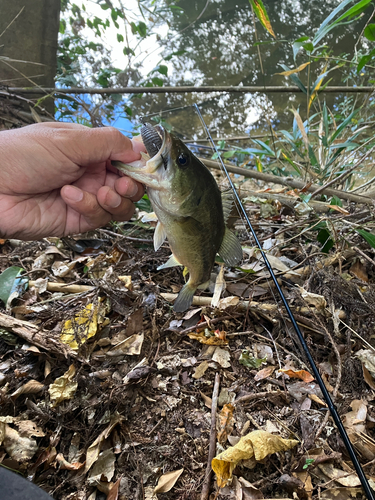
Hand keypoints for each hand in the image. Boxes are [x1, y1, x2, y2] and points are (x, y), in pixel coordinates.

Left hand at [0, 122, 144, 239]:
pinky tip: (68, 196)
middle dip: (131, 186)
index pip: (126, 158)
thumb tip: (139, 149)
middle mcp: (91, 174)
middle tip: (122, 184)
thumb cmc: (21, 154)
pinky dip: (89, 207)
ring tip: (100, 192)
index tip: (144, 168)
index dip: (138, 164)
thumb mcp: (68, 140)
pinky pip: (99, 218)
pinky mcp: (76, 220)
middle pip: (130, 185)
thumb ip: (108, 142)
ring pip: (120, 206)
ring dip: (115, 200)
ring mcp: (85, 198)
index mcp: (90, 150)